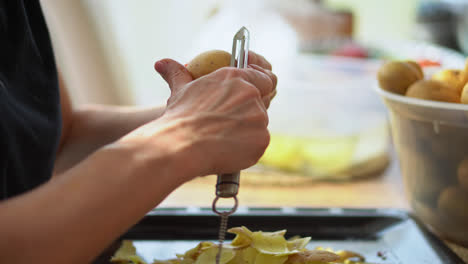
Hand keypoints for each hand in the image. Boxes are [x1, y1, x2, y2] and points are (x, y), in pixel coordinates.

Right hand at [121, 57, 275, 181]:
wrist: (180, 145)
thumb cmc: (178, 117)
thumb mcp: (179, 91)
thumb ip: (177, 74)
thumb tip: (161, 63)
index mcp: (234, 77)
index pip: (265, 77)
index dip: (263, 85)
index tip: (256, 91)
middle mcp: (250, 93)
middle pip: (264, 101)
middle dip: (251, 111)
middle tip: (233, 122)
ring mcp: (259, 116)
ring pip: (260, 124)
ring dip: (247, 130)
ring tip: (224, 138)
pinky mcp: (262, 138)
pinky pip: (258, 142)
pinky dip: (247, 147)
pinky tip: (229, 150)